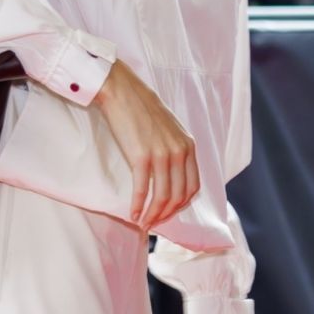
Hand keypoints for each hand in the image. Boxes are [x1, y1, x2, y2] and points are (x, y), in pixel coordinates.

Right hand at [92, 60, 198, 229]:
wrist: (121, 90)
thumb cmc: (140, 108)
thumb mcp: (169, 128)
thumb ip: (175, 148)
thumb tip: (170, 173)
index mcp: (188, 145)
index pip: (192, 186)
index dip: (181, 205)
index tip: (168, 212)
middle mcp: (179, 151)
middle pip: (179, 195)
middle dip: (167, 214)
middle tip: (154, 223)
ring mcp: (162, 155)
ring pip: (162, 197)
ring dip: (153, 215)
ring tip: (143, 223)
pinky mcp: (142, 157)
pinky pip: (142, 190)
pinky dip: (138, 206)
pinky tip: (133, 214)